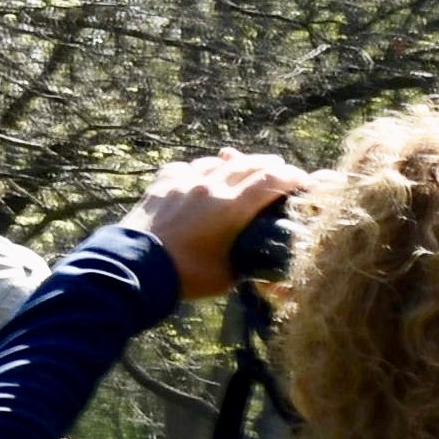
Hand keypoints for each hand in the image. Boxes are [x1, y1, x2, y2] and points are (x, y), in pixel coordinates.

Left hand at [127, 148, 317, 305]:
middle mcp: (212, 186)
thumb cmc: (187, 277)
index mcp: (232, 208)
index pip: (270, 182)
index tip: (302, 180)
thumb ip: (245, 262)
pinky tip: (200, 177)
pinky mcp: (164, 183)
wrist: (137, 267)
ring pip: (218, 162)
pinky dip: (200, 170)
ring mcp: (186, 181)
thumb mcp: (227, 276)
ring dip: (235, 163)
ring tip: (241, 166)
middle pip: (248, 164)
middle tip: (280, 168)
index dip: (291, 177)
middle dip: (269, 165)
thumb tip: (256, 262)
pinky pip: (188, 168)